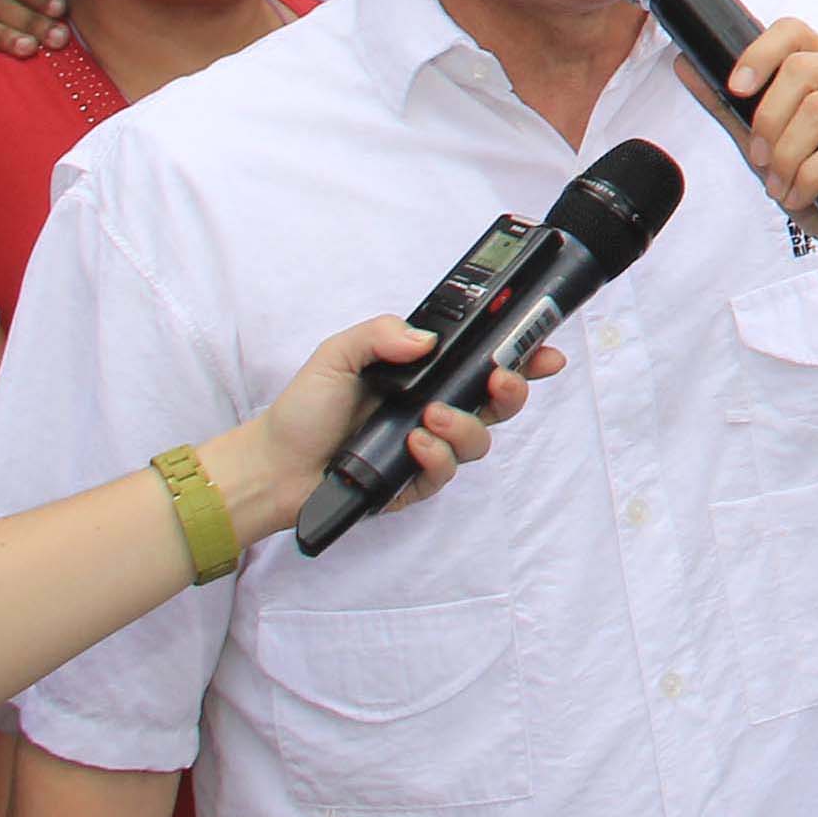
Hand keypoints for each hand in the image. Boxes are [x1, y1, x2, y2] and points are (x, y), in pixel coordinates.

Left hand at [212, 316, 552, 544]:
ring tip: (430, 418)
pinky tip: (413, 445)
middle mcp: (435, 409)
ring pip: (481, 439)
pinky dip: (436, 456)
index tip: (545, 348)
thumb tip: (426, 339)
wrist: (272, 467)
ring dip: (465, 425)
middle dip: (514, 389)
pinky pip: (447, 472)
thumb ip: (380, 334)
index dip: (522, 355)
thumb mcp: (336, 354)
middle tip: (499, 380)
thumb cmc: (303, 411)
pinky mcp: (417, 482)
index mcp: (425, 375)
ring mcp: (430, 447)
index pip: (484, 361)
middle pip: (500, 401)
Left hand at [701, 16, 817, 246]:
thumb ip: (734, 111)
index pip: (795, 32)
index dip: (759, 53)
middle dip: (768, 122)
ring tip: (783, 187)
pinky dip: (812, 178)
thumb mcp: (774, 150)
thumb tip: (685, 65)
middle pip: (801, 70)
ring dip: (789, 158)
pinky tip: (805, 196)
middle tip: (762, 161)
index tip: (736, 89)